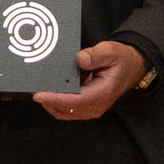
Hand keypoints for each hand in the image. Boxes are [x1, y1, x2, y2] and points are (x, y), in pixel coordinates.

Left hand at [29, 42, 148, 121]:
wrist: (131, 68)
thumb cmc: (121, 60)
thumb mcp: (111, 52)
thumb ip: (96, 55)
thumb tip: (80, 59)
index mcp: (101, 94)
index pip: (73, 102)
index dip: (54, 99)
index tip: (38, 94)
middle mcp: (95, 106)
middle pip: (66, 110)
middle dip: (48, 101)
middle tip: (32, 88)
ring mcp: (91, 109)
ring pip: (65, 112)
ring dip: (51, 103)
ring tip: (38, 89)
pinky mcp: (87, 107)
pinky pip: (68, 109)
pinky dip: (57, 102)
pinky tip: (50, 90)